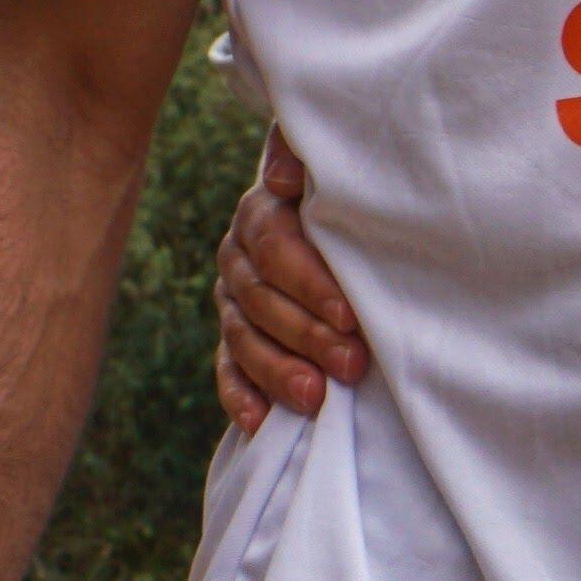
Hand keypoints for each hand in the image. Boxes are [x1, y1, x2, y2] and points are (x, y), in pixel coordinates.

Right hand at [210, 134, 376, 425]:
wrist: (327, 203)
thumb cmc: (343, 183)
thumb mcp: (329, 161)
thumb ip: (304, 157)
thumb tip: (284, 179)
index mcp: (260, 214)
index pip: (276, 250)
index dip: (312, 284)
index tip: (351, 315)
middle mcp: (237, 259)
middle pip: (263, 302)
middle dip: (308, 336)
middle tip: (352, 364)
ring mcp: (231, 301)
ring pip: (245, 340)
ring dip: (278, 372)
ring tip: (316, 399)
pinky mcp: (233, 337)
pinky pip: (227, 369)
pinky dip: (240, 397)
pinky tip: (259, 424)